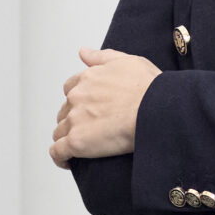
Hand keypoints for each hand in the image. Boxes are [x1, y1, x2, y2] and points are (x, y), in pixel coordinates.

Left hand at [50, 48, 160, 165]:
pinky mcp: (77, 142)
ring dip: (67, 138)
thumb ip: (101, 57)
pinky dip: (60, 157)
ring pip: (60, 131)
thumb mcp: (127, 61)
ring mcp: (75, 120)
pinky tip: (67, 162)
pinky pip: (58, 152)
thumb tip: (83, 52)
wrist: (156, 109)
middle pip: (65, 111)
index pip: (70, 89)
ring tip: (82, 148)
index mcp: (87, 79)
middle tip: (90, 130)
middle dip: (73, 120)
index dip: (78, 101)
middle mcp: (77, 97)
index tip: (87, 109)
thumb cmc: (149, 87)